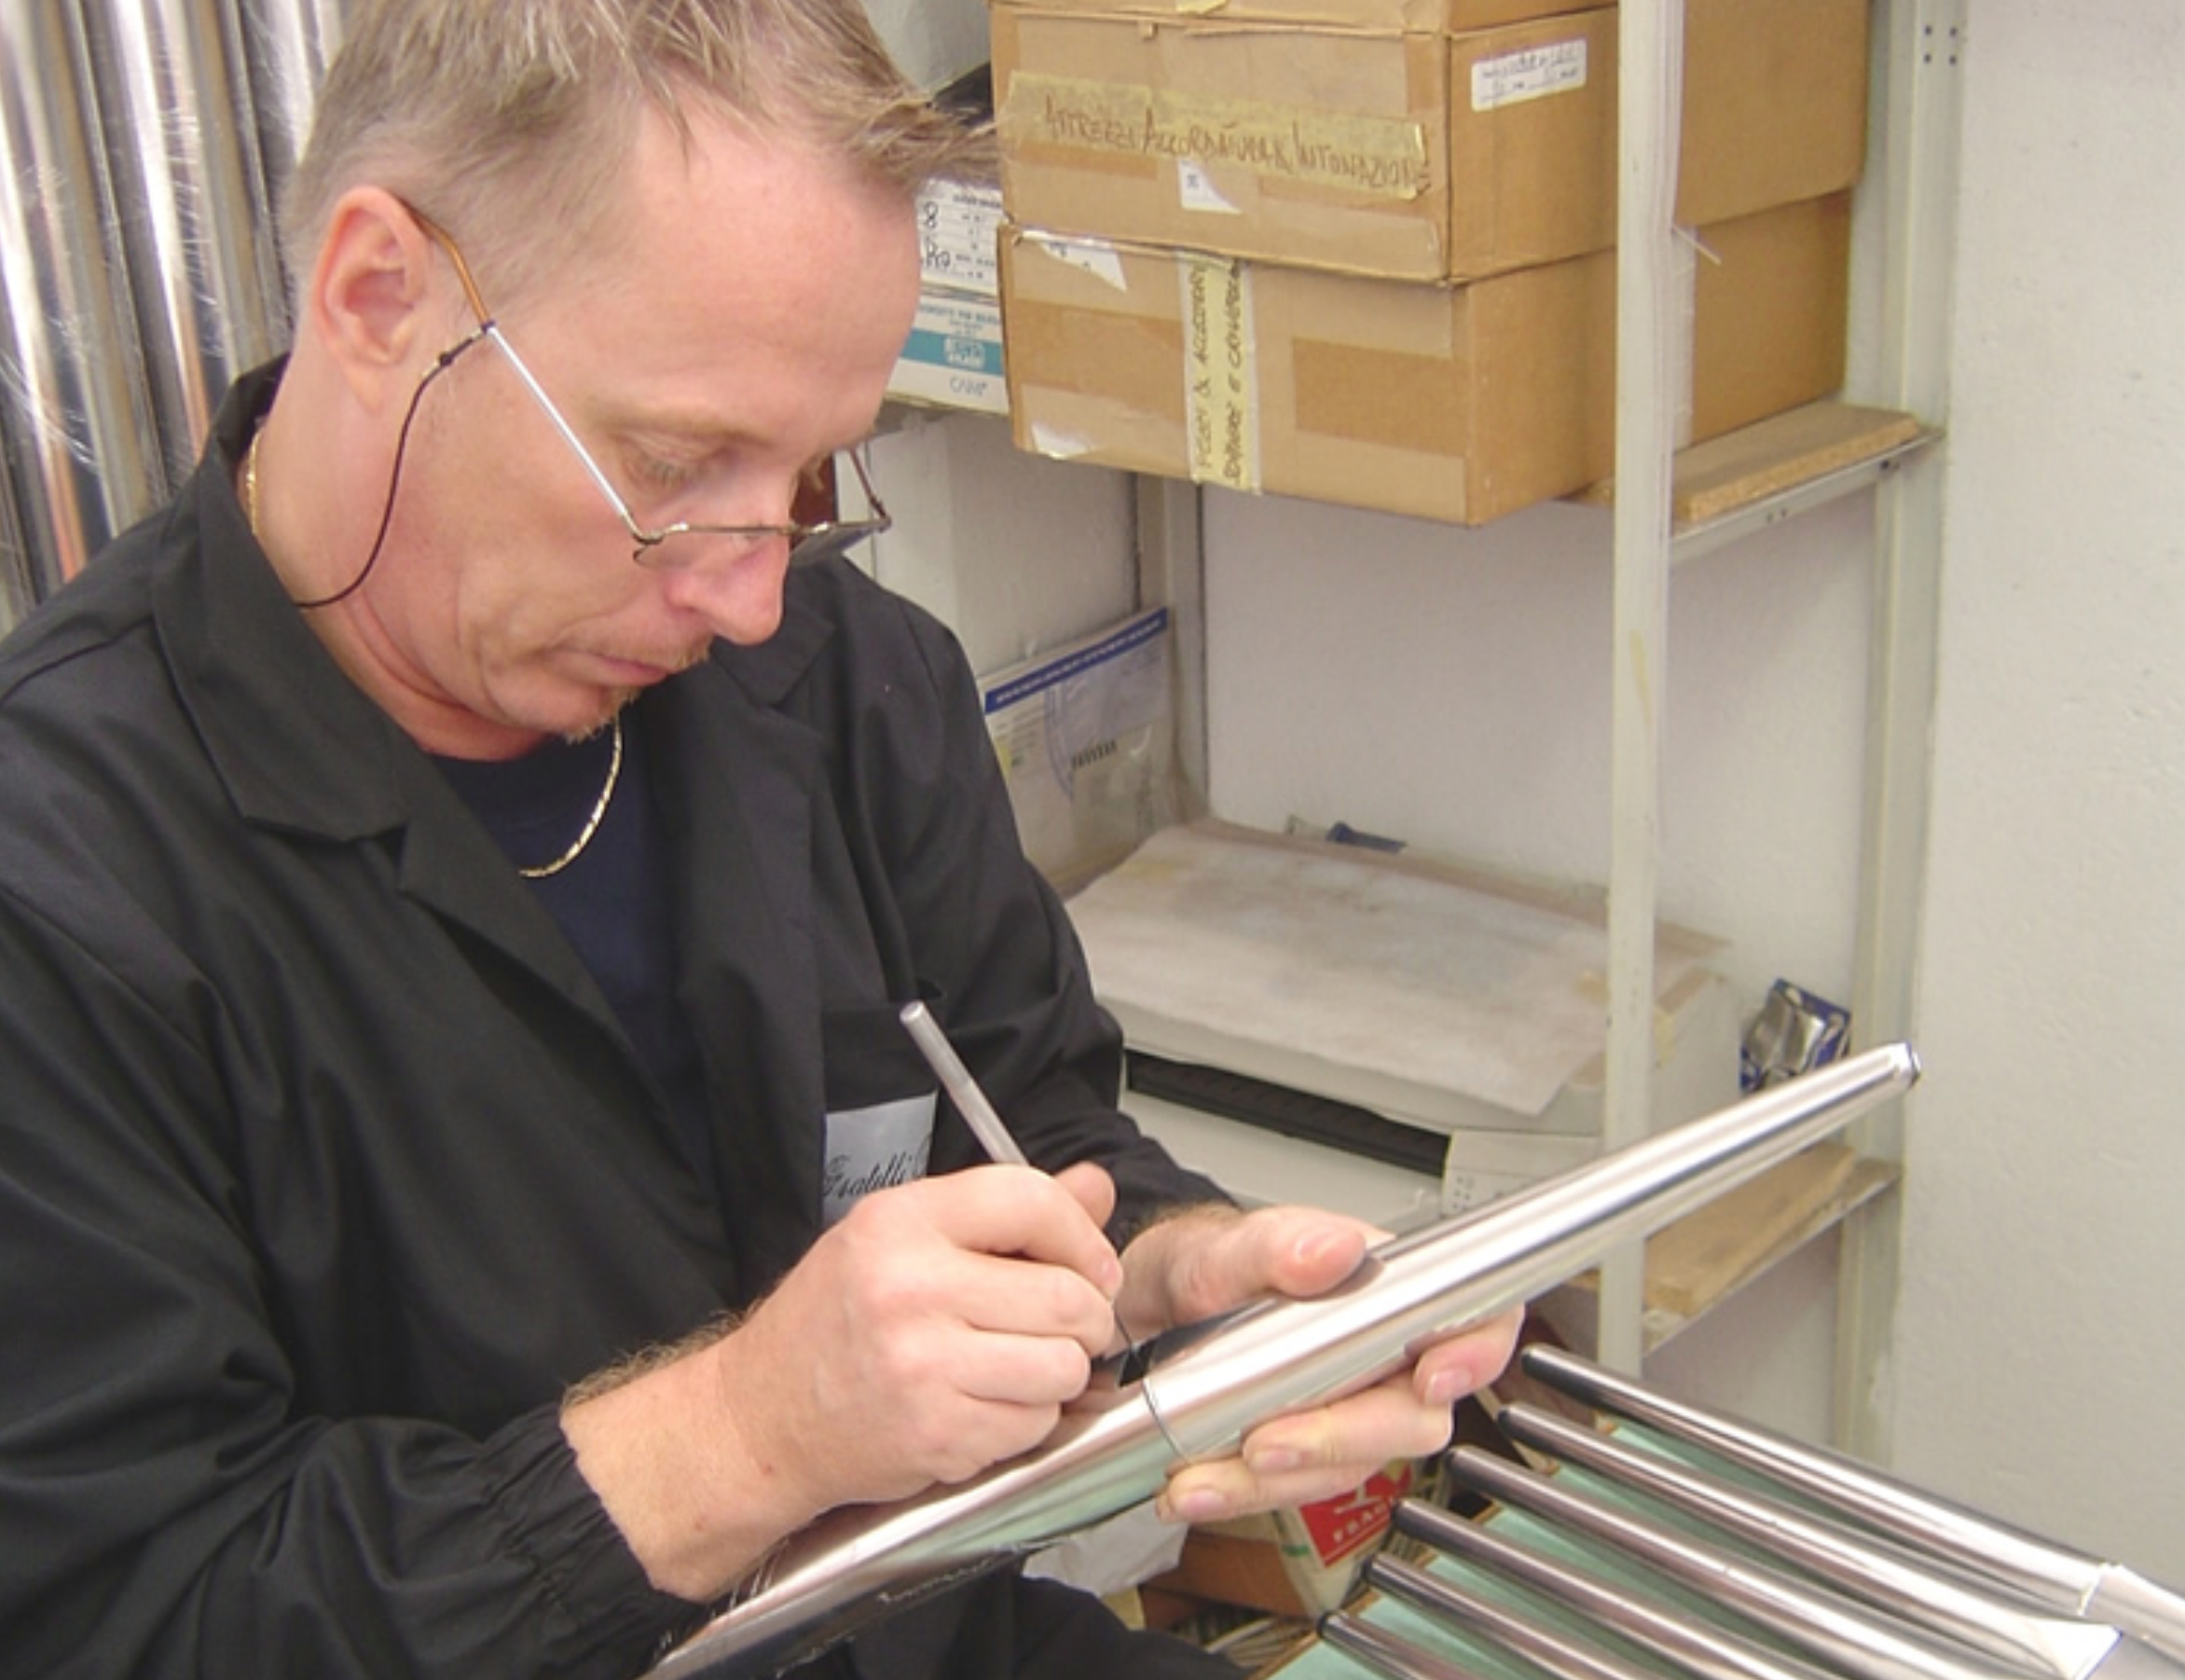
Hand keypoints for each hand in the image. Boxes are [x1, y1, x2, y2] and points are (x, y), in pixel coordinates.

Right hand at [563, 1161, 1122, 1599]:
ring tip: (1022, 1364)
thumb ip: (1002, 1212)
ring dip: (1060, 1371)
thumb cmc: (835, 1321)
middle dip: (1086, 1315)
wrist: (763, 1416)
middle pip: (1068, 1295)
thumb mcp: (901, 1238)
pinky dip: (1028, 1418)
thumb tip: (1095, 1186)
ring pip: (1065, 1365)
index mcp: (900, 1222)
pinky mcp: (938, 1436)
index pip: (1030, 1201)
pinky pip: (1036, 1423)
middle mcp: (910, 1288)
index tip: (1093, 1264)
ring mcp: (924, 1368)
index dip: (1083, 1235)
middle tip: (1068, 1325)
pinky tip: (986, 1403)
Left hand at [1117, 1205, 1522, 1525]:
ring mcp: (1351, 1409)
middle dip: (1337, 1439)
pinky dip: (1242, 1492)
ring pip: (1348, 1466)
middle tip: (1267, 1443)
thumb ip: (1279, 1245)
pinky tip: (1197, 1486)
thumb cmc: (1217, 1265)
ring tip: (1205, 1475)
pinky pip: (1295, 1485)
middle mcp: (1385, 1357)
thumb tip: (1333, 1249)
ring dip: (1275, 1481)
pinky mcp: (1309, 1451)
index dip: (1474, 1352)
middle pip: (1410, 1418)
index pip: (1477, 1318)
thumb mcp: (1230, 1246)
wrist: (1165, 1309)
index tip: (1433, 1378)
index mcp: (1390, 1290)